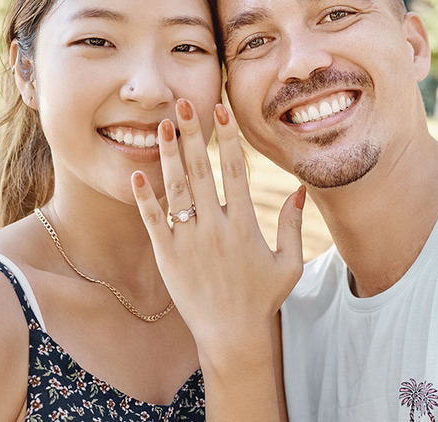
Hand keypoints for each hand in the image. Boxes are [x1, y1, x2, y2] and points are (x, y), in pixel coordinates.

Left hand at [131, 99, 304, 353]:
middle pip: (201, 171)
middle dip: (192, 135)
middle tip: (184, 103)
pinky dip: (145, 197)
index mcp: (244, 226)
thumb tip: (300, 189)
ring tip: (162, 126)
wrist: (230, 334)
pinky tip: (138, 173)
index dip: (227, 139)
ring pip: (176, 190)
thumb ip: (294, 226)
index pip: (235, 171)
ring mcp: (188, 241)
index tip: (221, 111)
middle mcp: (214, 228)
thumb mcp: (289, 264)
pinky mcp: (167, 255)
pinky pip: (153, 220)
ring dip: (168, 156)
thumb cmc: (262, 298)